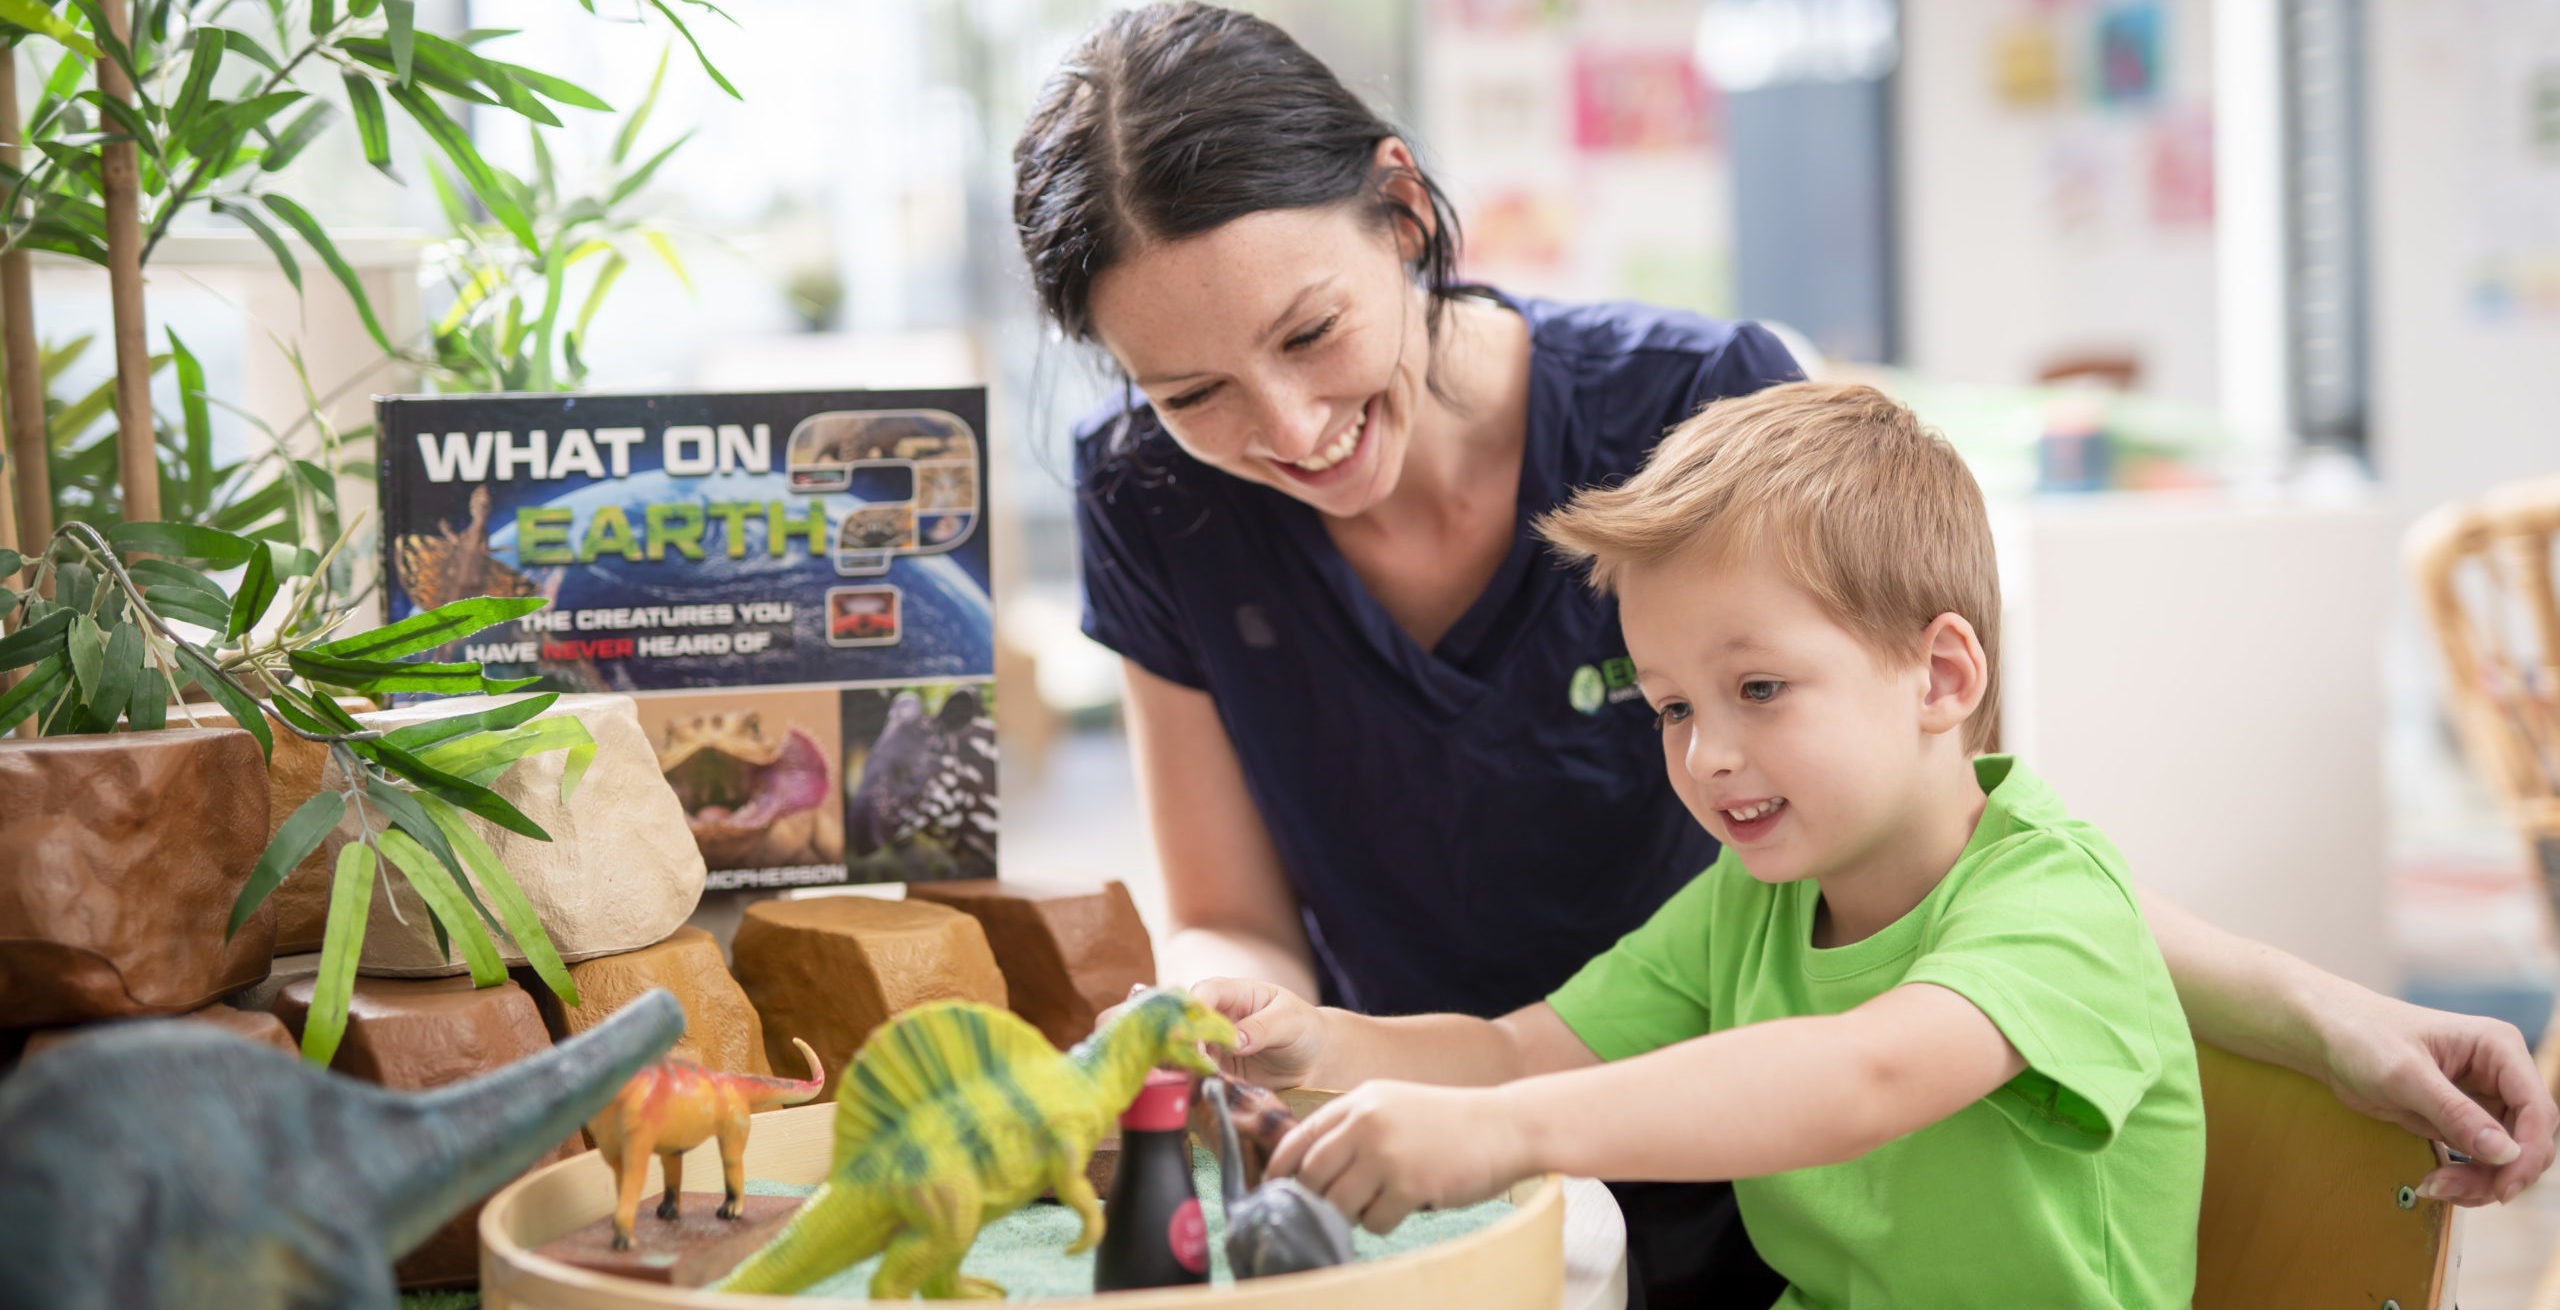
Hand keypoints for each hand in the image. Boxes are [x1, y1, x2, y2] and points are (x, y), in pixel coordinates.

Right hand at [1189, 976, 1326, 1087]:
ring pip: (1188, 1052)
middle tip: (1191, 1063)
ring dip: (1187, 1066)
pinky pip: (1200, 1077)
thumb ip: (1263, 1028)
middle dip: (1184, 1042)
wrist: (1313, 1061)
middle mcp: (1218, 1018)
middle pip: (1188, 1023)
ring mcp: (1215, 1046)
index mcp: (1235, 993)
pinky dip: (1197, 1084)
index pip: (1206, 992)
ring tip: (1195, 1081)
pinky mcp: (1217, 1072)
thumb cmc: (1304, 1029)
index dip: (1195, 1008)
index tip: (1195, 1032)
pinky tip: (1202, 1092)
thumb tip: (1235, 1040)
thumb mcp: (1291, 1022)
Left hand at [1265, 1081, 1532, 1234]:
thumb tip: (1308, 1171)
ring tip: (1380, 1201)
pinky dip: (1384, 1223)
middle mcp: (1366, 1123)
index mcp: (1359, 1101)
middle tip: (1333, 1207)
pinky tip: (1407, 1205)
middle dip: (1316, 1199)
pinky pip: (1374, 1222)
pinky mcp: (1409, 1183)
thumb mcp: (1393, 1106)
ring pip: (1338, 1203)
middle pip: (1312, 1176)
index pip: (1299, 1138)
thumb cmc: (1448, 1123)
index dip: (1279, 1168)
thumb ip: (1353, 1128)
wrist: (1505, 1126)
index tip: (1272, 1189)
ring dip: (1352, 1213)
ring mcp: (1386, 1153)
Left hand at [2315, 991, 2555, 1203]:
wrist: (2330, 1038)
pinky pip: (2481, 1160)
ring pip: (2507, 1157)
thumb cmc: (2363, 1038)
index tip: (2503, 1187)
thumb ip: (2454, 1112)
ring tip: (2433, 1187)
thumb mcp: (2405, 1075)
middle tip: (2448, 1188)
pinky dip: (2466, 1178)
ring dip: (2480, 1182)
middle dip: (2498, 1173)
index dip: (2527, 1153)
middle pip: (2528, 1140)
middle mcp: (2501, 1074)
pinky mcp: (2463, 1121)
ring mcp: (2484, 1100)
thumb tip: (2505, 1151)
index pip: (2537, 1109)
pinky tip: (2434, 1183)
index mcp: (2498, 1048)